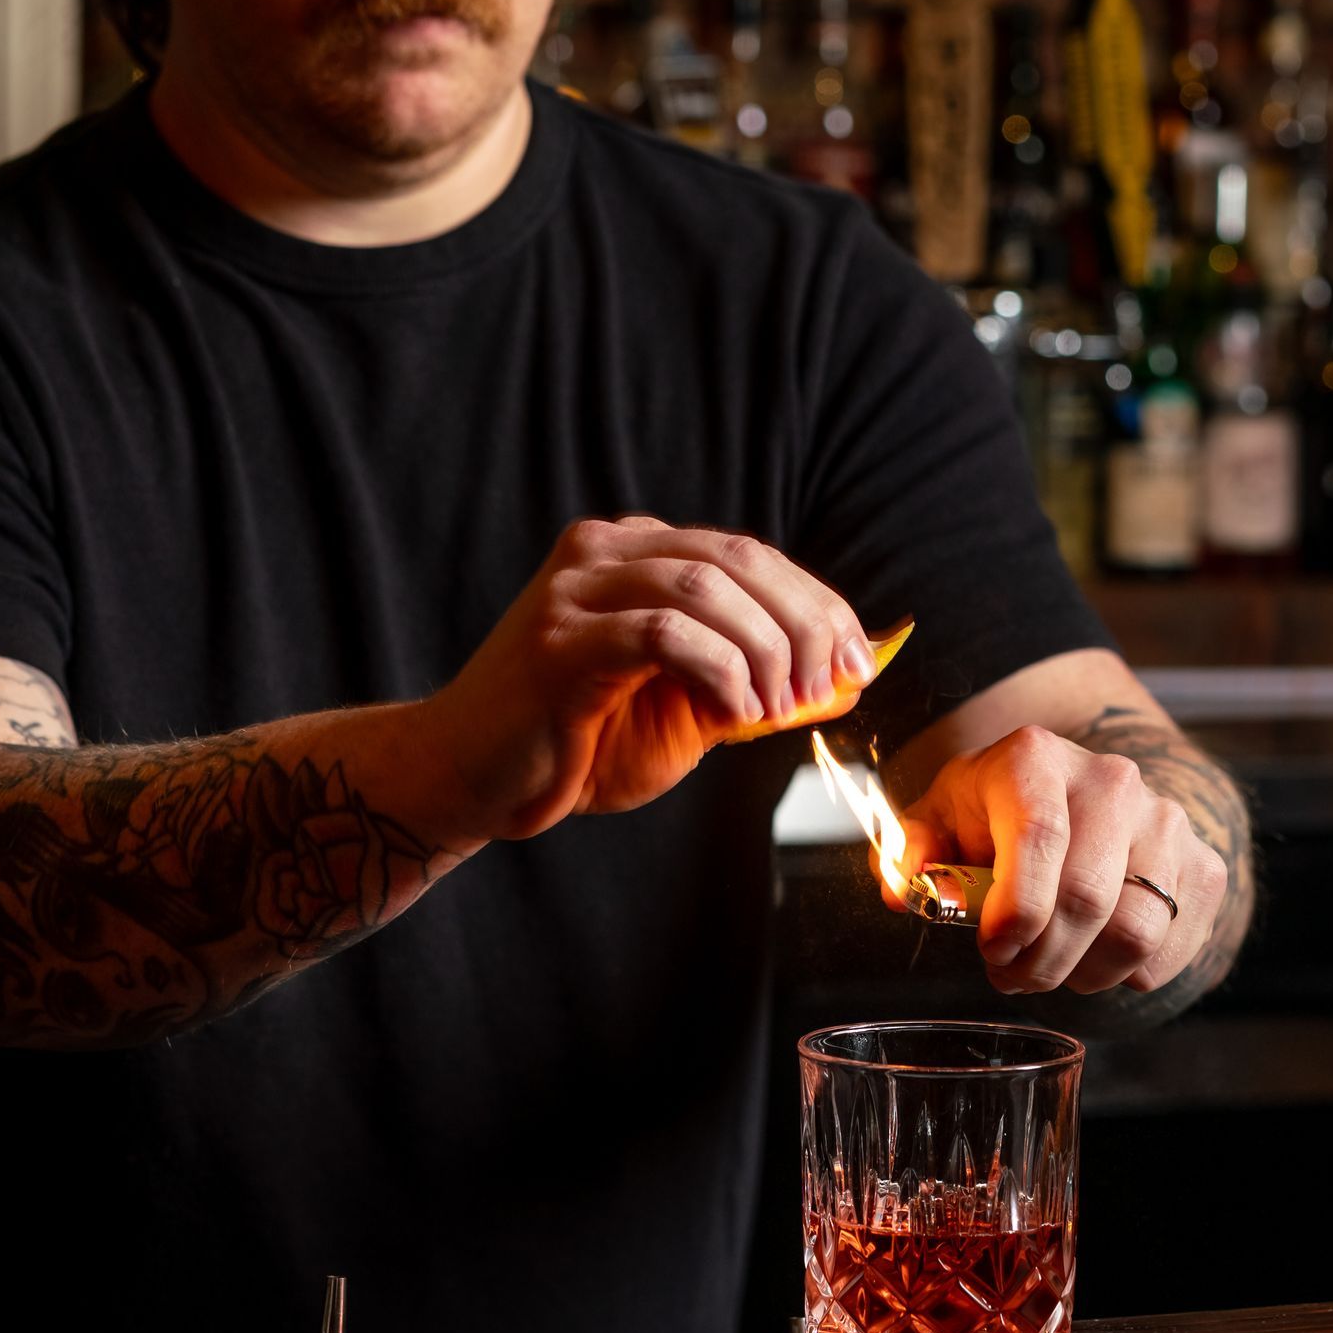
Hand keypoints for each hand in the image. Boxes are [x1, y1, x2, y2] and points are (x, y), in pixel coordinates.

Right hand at [419, 514, 876, 839]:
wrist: (472, 781)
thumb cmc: (576, 745)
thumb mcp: (684, 708)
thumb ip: (751, 682)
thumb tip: (842, 677)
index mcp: (634, 552)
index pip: (749, 555)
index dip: (819, 603)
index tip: (860, 661)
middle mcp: (602, 552)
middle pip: (738, 558)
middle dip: (805, 622)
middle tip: (833, 684)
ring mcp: (575, 589)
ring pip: (705, 586)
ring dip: (766, 650)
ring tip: (780, 708)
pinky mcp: (559, 640)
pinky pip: (663, 633)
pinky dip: (720, 670)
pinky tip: (738, 711)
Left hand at [899, 726, 1228, 995]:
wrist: (1078, 796)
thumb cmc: (1000, 812)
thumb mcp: (944, 816)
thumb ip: (913, 850)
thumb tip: (903, 886)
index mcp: (1036, 758)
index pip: (1038, 838)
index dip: (1015, 910)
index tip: (992, 951)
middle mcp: (1111, 780)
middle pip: (1087, 896)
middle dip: (1041, 958)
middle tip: (1011, 976)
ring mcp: (1166, 820)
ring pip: (1135, 930)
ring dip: (1082, 973)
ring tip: (1050, 970)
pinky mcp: (1203, 864)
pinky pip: (1171, 947)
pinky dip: (1128, 974)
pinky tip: (1094, 957)